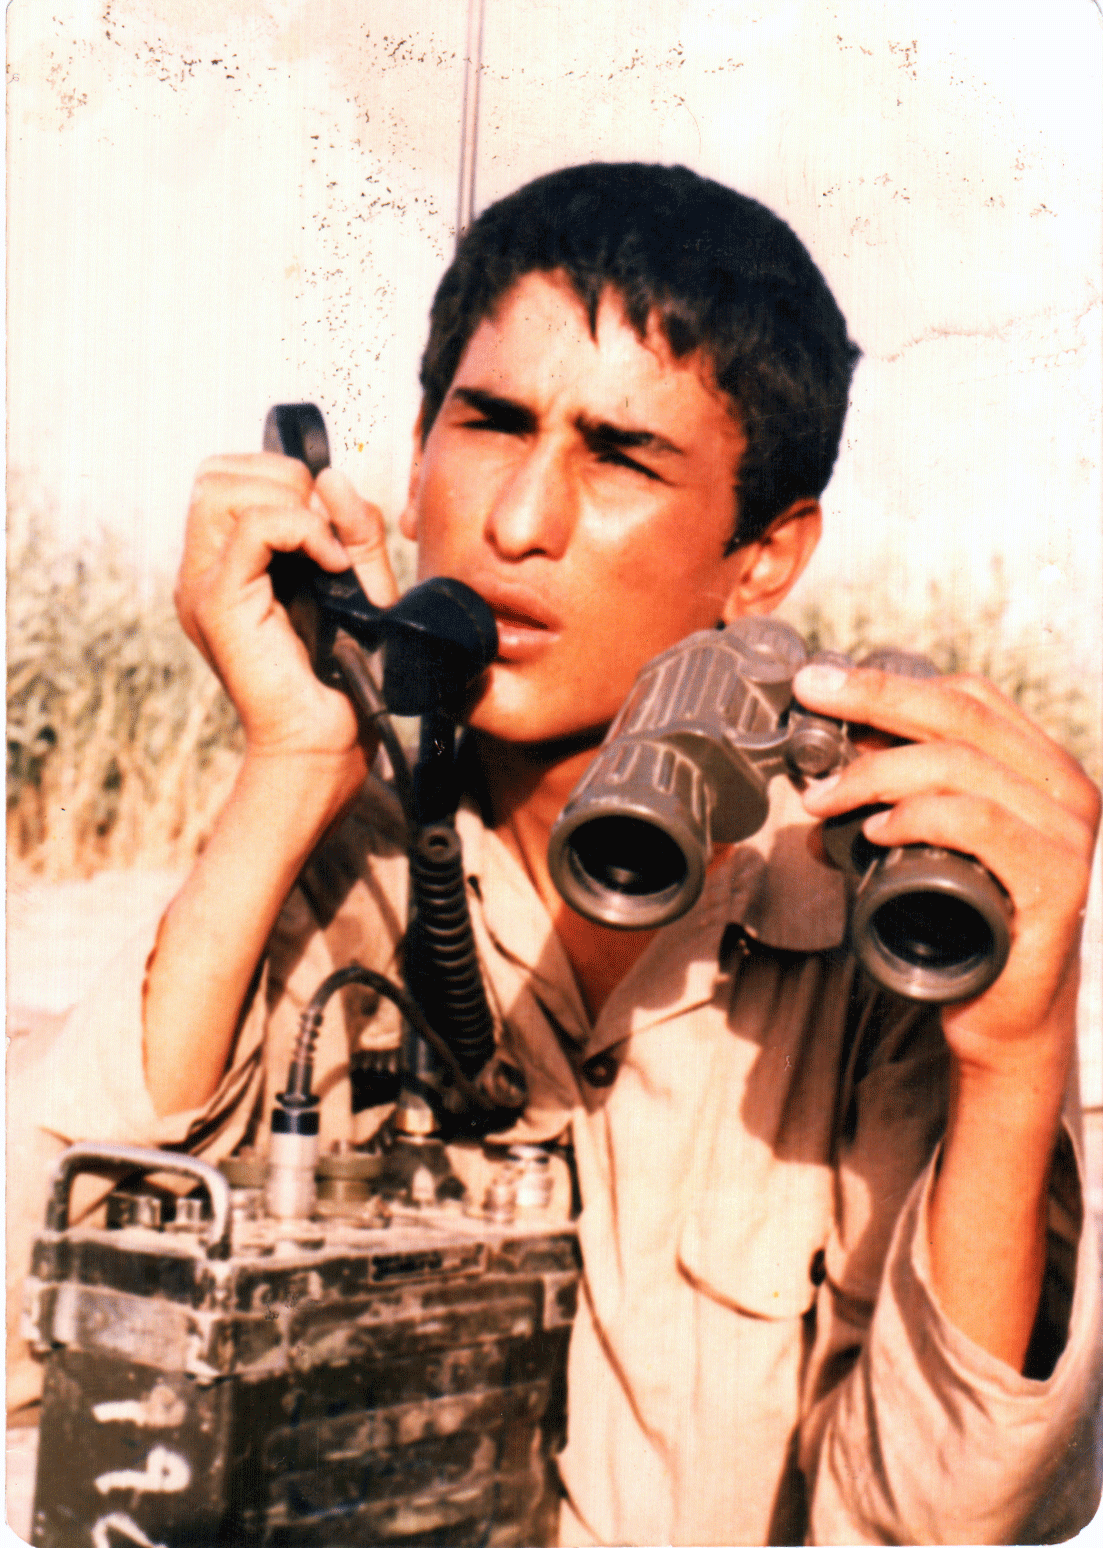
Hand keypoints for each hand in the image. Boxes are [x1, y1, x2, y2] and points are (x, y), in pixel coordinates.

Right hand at [177, 453, 398, 771]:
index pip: (228, 478)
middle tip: (326, 538)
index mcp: (227, 564)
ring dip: (290, 504)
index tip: (328, 528)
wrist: (327, 743)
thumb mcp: (361, 585)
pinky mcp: (217, 604)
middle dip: (284, 482)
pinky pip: (250, 528)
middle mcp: (203, 571)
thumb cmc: (344, 676)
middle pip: (216, 474)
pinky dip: (301, 530)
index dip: (283, 480)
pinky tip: (331, 566)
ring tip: (326, 554)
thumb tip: (331, 477)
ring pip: (221, 489)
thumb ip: (353, 529)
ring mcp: (202, 586)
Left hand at [794, 662, 1098, 1090]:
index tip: (820, 684)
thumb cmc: (958, 928)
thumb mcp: (919, 847)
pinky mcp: (1056, 881)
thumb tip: (815, 779)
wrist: (1004, 1019)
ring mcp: (1066, 833)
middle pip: (960, 714)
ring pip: (961, 765)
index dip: (889, 682)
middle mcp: (1064, 789)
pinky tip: (875, 831)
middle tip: (810, 698)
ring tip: (823, 798)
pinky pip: (978, 822)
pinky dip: (917, 817)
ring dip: (876, 772)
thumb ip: (887, 804)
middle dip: (873, 698)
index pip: (968, 696)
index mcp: (1039, 767)